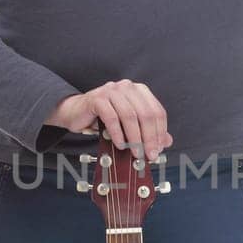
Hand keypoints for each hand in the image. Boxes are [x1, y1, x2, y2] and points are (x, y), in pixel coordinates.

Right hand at [50, 80, 172, 160]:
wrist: (76, 113)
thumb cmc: (104, 119)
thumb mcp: (129, 125)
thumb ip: (148, 131)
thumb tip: (166, 142)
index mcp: (139, 91)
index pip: (157, 112)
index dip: (160, 132)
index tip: (158, 149)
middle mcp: (127, 87)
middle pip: (146, 114)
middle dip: (149, 138)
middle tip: (149, 155)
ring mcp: (112, 90)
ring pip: (130, 116)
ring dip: (135, 138)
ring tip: (136, 153)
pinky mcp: (98, 98)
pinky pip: (112, 118)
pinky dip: (118, 134)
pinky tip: (120, 145)